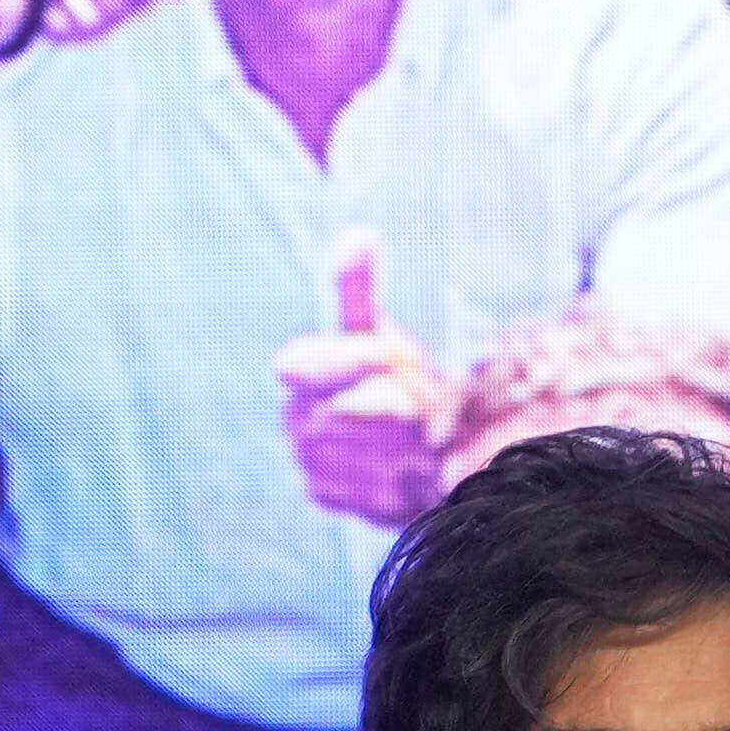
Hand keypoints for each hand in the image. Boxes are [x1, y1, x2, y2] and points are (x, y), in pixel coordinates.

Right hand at [273, 233, 450, 530]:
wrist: (391, 454)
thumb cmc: (385, 379)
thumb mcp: (375, 333)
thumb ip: (358, 289)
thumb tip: (359, 233)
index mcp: (303, 372)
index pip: (304, 364)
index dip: (346, 360)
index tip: (388, 354)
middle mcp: (298, 420)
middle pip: (347, 411)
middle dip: (393, 405)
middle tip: (429, 405)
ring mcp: (310, 463)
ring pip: (366, 450)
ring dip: (405, 443)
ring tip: (431, 434)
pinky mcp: (329, 497)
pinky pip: (374, 485)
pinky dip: (400, 476)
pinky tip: (414, 466)